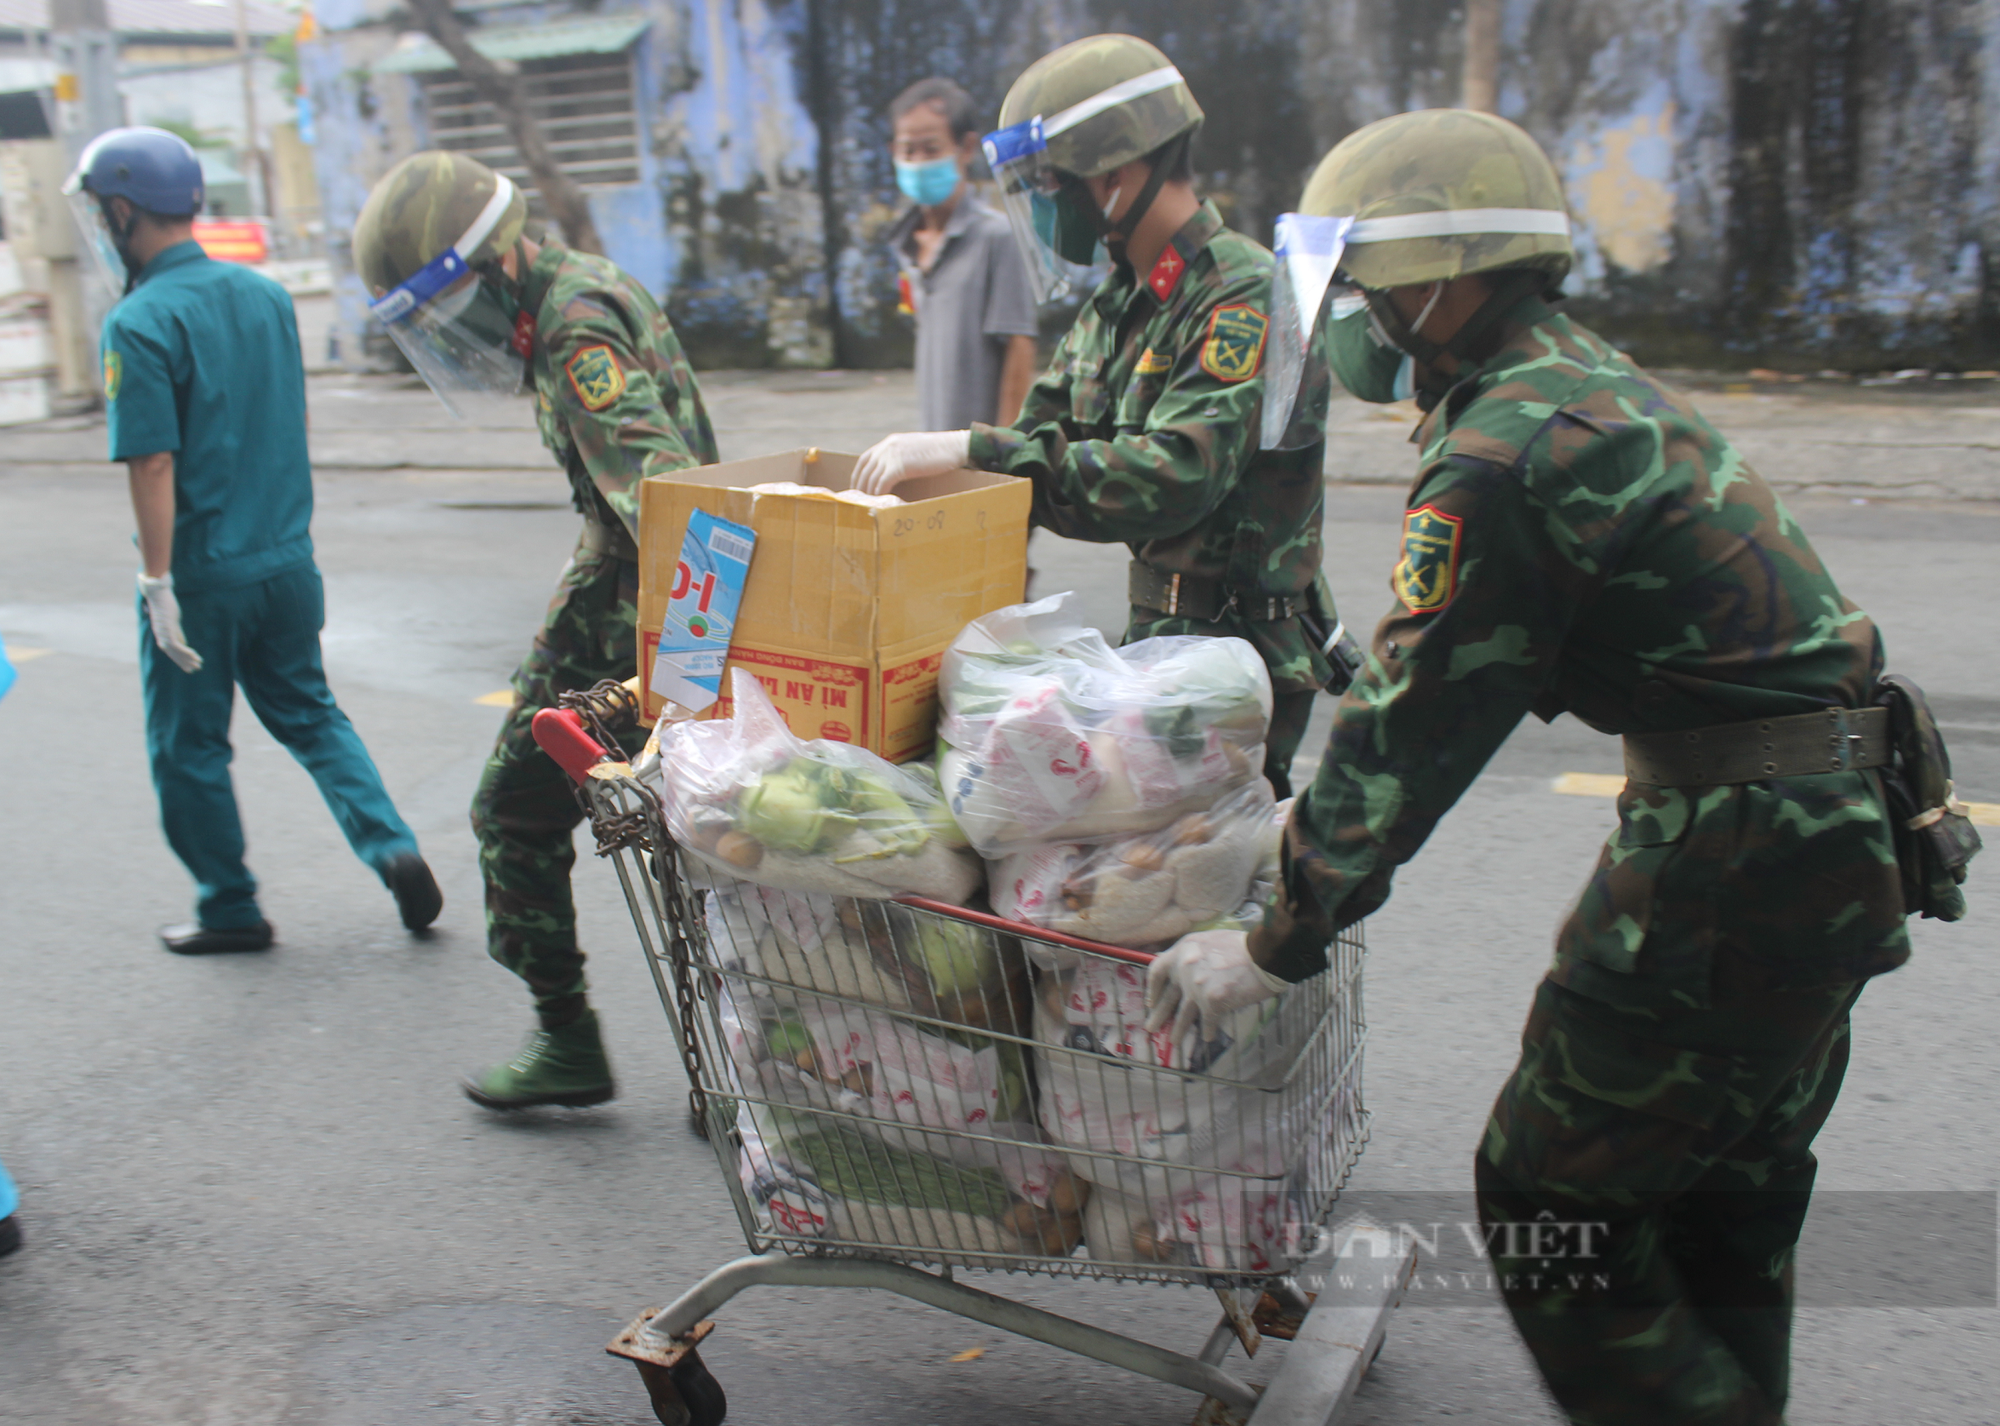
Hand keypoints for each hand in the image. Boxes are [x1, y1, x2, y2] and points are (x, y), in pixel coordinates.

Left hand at [137, 573, 202, 672]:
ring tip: (197, 664)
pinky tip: (194, 655)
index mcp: (161, 634)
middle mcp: (160, 635)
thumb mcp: (172, 621)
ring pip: (175, 652)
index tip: (189, 666)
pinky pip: (177, 645)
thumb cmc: (165, 604)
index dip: (180, 659)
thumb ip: (176, 633)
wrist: (158, 593)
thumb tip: (182, 644)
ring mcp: (163, 633)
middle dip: (183, 662)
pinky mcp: (168, 629)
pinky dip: (185, 652)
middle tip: (194, 669)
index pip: (171, 651)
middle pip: (172, 653)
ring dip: (186, 659)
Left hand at [853, 430, 971, 495]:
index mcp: (890, 442)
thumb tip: (897, 474)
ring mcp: (892, 455)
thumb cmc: (942, 452)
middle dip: (860, 488)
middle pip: (865, 470)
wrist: (956, 447)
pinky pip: (882, 484)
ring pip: (872, 479)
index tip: (858, 489)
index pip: (865, 460)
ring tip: (870, 507)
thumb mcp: (916, 449)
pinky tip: (882, 503)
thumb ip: (903, 456)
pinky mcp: (900, 465)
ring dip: (869, 494)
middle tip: (860, 503)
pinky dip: (879, 495)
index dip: (859, 476)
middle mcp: (887, 446)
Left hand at [1144, 929, 1288, 1044]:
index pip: (1157, 970)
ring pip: (1184, 1014)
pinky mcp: (1212, 1001)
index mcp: (1183, 949)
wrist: (1265, 953)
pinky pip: (1207, 1021)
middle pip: (1168, 996)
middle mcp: (1185, 967)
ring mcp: (1197, 986)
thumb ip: (1194, 954)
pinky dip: (1207, 1030)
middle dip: (1159, 1014)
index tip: (1152, 1001)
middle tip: (1152, 1028)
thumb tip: (1185, 969)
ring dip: (1179, 1030)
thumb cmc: (1244, 945)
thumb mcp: (1210, 940)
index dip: (1154, 988)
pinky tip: (1207, 1037)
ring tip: (1174, 1041)